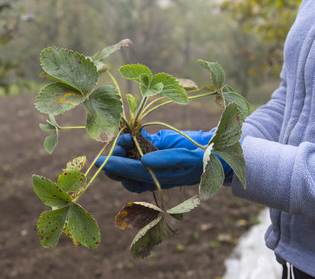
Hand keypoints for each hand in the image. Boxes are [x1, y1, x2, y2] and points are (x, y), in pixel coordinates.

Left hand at [95, 129, 232, 192]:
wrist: (216, 153)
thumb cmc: (203, 158)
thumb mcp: (187, 158)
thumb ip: (165, 159)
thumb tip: (143, 161)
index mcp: (158, 178)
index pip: (132, 173)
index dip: (115, 166)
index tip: (99, 160)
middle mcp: (151, 173)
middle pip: (124, 171)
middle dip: (115, 158)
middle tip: (116, 143)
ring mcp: (152, 163)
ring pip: (127, 162)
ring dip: (120, 150)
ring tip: (123, 137)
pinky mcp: (154, 151)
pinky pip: (135, 150)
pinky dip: (128, 143)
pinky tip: (128, 135)